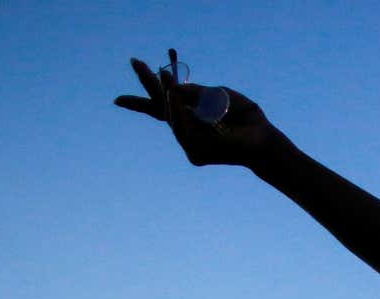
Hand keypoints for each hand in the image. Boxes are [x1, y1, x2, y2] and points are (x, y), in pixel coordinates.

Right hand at [114, 52, 286, 167]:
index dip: (139, 104)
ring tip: (163, 76)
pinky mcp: (197, 155)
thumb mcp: (221, 95)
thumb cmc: (245, 116)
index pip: (160, 110)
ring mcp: (190, 145)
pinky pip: (184, 131)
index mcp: (191, 117)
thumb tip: (173, 88)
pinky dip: (182, 114)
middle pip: (160, 110)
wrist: (263, 138)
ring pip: (172, 119)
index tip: (117, 100)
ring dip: (167, 98)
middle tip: (135, 62)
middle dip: (148, 86)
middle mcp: (188, 132)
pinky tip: (181, 102)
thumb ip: (197, 91)